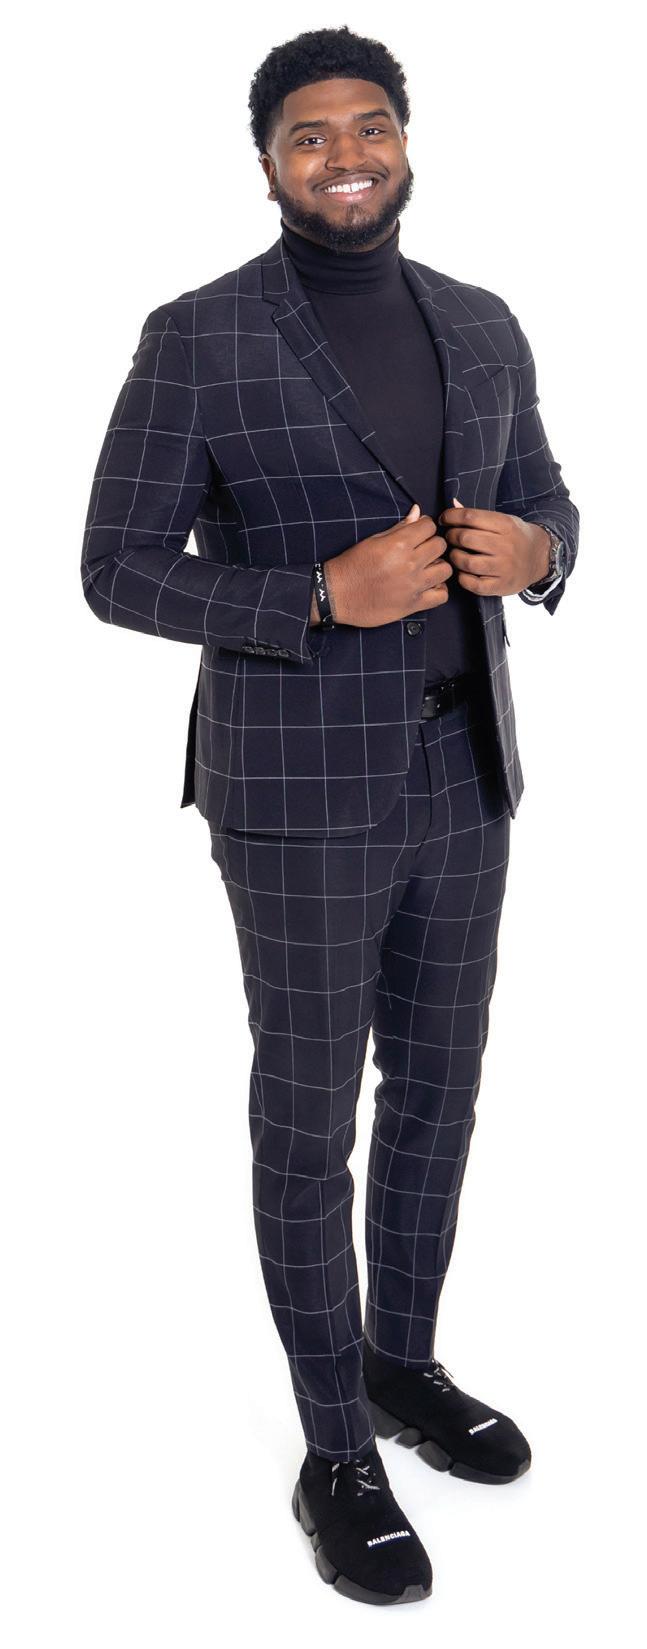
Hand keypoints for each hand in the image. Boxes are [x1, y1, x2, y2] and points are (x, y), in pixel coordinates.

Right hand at [324, 502, 452, 627]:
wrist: (336, 595)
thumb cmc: (352, 565)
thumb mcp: (373, 540)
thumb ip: (399, 527)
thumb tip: (417, 511)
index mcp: (398, 544)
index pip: (429, 526)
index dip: (424, 527)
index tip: (418, 533)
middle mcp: (410, 564)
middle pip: (441, 546)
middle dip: (433, 544)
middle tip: (422, 550)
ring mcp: (413, 585)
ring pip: (446, 569)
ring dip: (438, 566)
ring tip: (426, 568)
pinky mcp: (413, 604)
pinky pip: (442, 595)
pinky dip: (438, 589)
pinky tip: (428, 586)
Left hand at [438, 500, 550, 595]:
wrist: (539, 559)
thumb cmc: (514, 537)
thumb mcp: (502, 521)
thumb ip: (477, 515)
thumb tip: (453, 503)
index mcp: (505, 525)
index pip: (470, 517)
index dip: (451, 516)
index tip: (444, 519)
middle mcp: (506, 546)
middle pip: (465, 538)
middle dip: (450, 536)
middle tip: (449, 537)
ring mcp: (504, 567)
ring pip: (467, 562)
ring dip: (454, 557)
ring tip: (455, 554)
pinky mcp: (501, 585)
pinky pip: (473, 584)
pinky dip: (463, 578)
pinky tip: (463, 571)